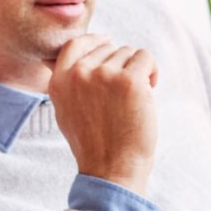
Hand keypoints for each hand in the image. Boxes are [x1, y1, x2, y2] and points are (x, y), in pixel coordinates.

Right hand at [48, 34, 157, 195]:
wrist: (111, 169)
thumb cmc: (94, 144)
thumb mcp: (65, 111)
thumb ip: (65, 83)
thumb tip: (62, 58)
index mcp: (59, 81)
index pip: (75, 43)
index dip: (95, 41)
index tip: (108, 45)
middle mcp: (79, 74)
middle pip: (108, 48)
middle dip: (120, 65)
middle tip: (122, 94)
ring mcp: (104, 75)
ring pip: (129, 52)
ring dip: (137, 71)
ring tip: (133, 99)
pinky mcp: (129, 80)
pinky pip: (146, 58)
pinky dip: (152, 72)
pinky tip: (148, 92)